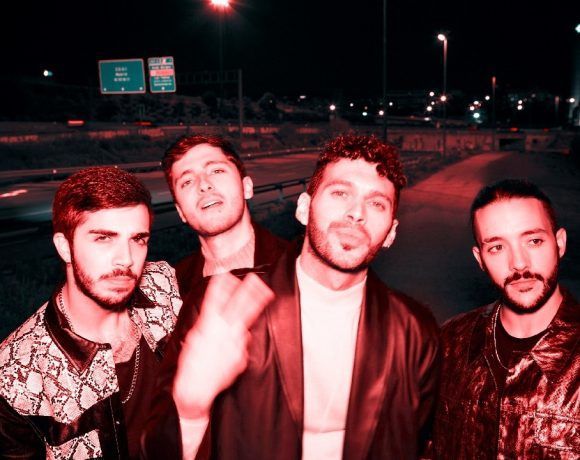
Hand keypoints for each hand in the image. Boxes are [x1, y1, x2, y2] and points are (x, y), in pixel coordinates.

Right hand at [173, 272, 273, 419]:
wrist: (196, 390)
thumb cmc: (190, 366)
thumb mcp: (193, 340)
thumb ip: (206, 327)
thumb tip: (215, 318)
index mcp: (207, 326)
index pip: (215, 300)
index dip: (222, 286)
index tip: (227, 276)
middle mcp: (223, 332)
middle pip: (238, 307)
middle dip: (247, 291)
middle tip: (256, 279)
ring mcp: (234, 343)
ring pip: (247, 319)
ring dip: (256, 304)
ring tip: (265, 293)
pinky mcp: (240, 355)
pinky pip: (243, 340)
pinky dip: (240, 336)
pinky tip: (238, 335)